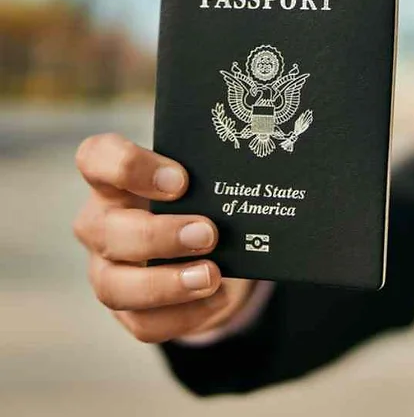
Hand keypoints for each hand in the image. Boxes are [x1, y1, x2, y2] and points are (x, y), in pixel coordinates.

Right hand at [73, 133, 254, 342]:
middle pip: (103, 230)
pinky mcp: (127, 309)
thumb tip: (248, 182)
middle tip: (208, 233)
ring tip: (211, 275)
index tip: (180, 180)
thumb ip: (211, 178)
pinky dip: (185, 315)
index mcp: (117, 181)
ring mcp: (107, 270)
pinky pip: (144, 323)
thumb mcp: (202, 184)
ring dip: (165, 284)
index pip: (97, 158)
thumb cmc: (201, 203)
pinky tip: (218, 298)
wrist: (212, 248)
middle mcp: (102, 224)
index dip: (128, 166)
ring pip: (114, 286)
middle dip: (157, 235)